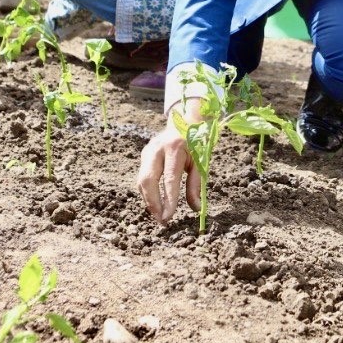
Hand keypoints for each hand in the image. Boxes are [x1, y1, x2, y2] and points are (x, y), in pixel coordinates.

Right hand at [137, 101, 203, 223]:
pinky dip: (147, 194)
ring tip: (159, 216)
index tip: (168, 217)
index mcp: (175, 148)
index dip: (168, 200)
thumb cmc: (196, 143)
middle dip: (153, 203)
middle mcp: (157, 148)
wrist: (185, 121)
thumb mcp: (200, 162)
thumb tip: (196, 209)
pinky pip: (142, 178)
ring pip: (142, 181)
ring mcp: (148, 151)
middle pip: (148, 180)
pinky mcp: (144, 155)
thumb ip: (196, 185)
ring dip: (149, 201)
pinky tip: (155, 204)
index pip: (169, 178)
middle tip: (161, 221)